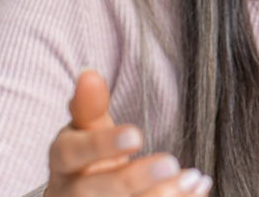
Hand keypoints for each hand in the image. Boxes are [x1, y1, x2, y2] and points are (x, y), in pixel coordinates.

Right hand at [44, 69, 211, 195]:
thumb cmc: (88, 160)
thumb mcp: (86, 131)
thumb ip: (89, 106)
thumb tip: (88, 74)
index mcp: (62, 162)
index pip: (72, 153)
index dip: (101, 145)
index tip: (136, 134)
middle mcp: (68, 193)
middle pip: (92, 191)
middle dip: (132, 178)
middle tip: (171, 162)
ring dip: (158, 196)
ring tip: (191, 178)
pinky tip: (196, 191)